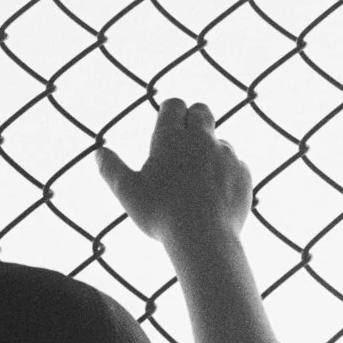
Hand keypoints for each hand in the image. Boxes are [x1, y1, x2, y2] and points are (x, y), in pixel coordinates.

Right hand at [97, 99, 251, 243]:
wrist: (204, 237)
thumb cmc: (161, 214)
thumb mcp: (128, 192)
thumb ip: (111, 169)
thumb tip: (99, 153)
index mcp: (171, 138)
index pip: (174, 105)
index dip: (170, 112)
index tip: (167, 125)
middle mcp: (202, 139)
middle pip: (202, 111)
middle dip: (194, 119)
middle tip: (185, 141)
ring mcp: (226, 155)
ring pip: (220, 140)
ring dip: (210, 151)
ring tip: (198, 179)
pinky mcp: (243, 174)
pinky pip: (237, 164)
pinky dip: (227, 173)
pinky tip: (216, 194)